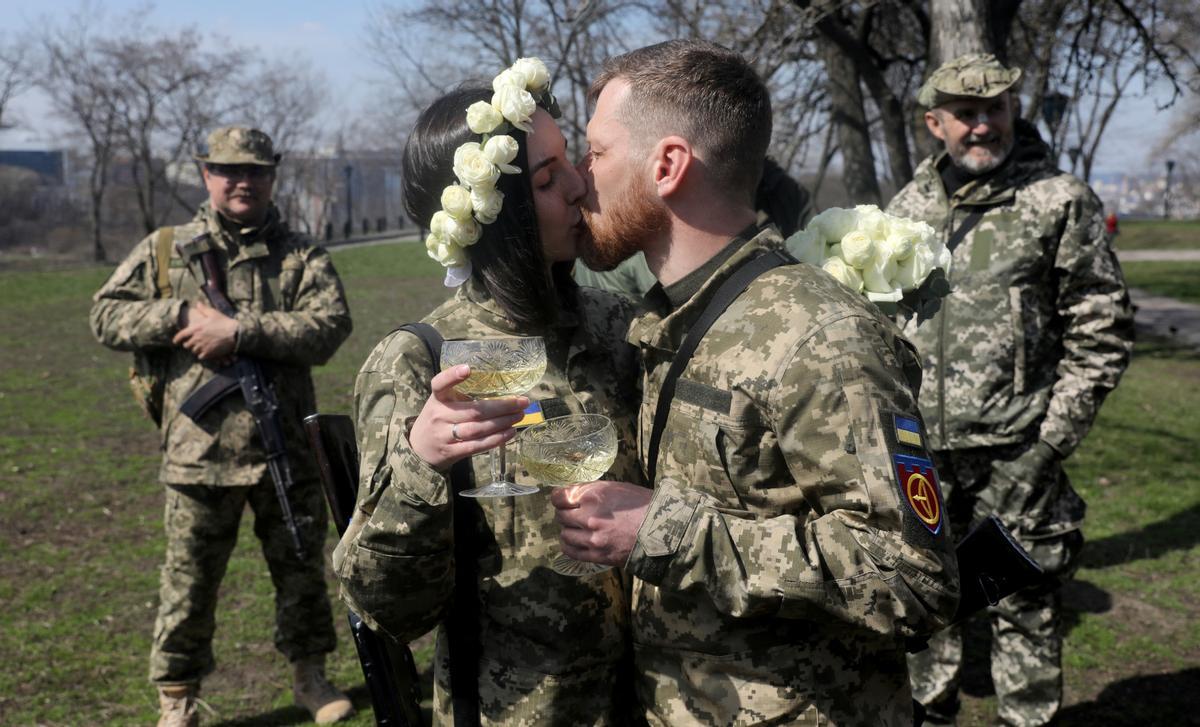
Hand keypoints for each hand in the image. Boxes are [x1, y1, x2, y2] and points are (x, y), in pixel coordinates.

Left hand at [173, 301, 237, 362]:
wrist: (235, 334)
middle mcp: (197, 338)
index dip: (177, 339)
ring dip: (196, 349)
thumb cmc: (224, 322)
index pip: (182, 335)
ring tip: (199, 348)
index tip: (175, 342)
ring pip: (194, 351)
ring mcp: (203, 346)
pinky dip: (202, 355)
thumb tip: (198, 303)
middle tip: (192, 344)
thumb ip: (203, 309)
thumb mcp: (213, 313)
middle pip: (187, 345)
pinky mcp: (209, 353)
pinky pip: (201, 356)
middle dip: (188, 344)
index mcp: (196, 328)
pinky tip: (206, 352)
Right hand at [409, 364, 528, 470]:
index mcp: (437, 398)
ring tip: (519, 416)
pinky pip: (477, 446)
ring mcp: (444, 435)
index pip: (440, 384)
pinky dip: (496, 439)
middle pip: (473, 410)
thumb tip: (502, 390)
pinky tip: (510, 432)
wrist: (419, 450)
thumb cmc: (438, 420)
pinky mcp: (451, 452)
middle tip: (522, 401)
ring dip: (502, 423)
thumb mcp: (442, 403)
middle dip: (501, 406)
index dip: (452, 376)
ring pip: (478, 429)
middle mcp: (439, 415)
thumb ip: (462, 395)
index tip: (468, 368)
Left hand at [550, 481, 651, 565]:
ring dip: (567, 530)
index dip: (558, 497)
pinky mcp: (597, 555)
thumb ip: (593, 491)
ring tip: (576, 528)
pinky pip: (571, 551)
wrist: (663, 530)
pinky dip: (569, 545)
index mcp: (594, 495)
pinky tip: (574, 542)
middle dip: (564, 513)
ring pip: (564, 534)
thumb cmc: (643, 505)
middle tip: (571, 513)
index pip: (560, 496)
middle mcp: (589, 516)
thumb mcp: (617, 488)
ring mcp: (592, 538)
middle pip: (560, 515)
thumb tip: (575, 495)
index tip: (561, 498)